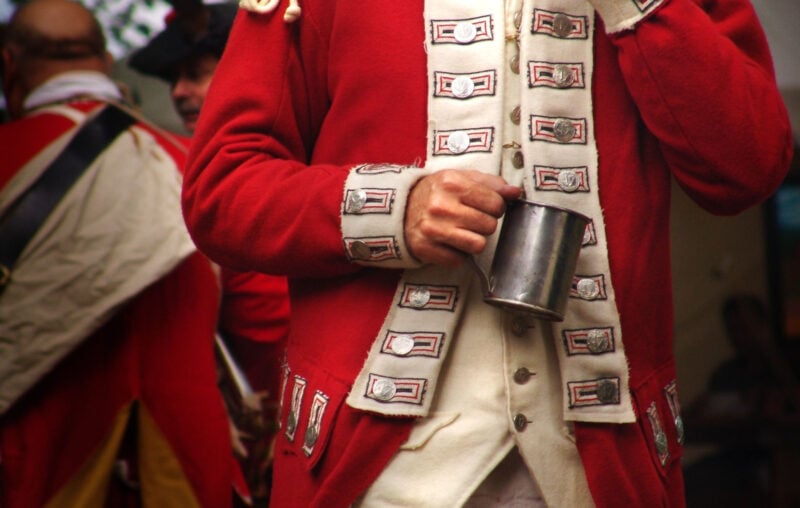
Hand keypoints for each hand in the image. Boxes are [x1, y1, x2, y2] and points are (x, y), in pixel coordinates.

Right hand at [404, 169, 520, 265]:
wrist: (400, 209)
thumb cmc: (437, 193)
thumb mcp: (461, 178)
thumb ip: (491, 183)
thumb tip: (516, 192)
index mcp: (452, 183)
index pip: (496, 203)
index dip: (495, 206)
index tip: (485, 206)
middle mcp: (441, 206)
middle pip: (489, 225)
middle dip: (485, 223)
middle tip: (472, 219)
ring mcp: (432, 229)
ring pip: (478, 245)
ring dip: (474, 240)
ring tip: (463, 232)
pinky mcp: (426, 249)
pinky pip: (460, 260)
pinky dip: (458, 254)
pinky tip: (449, 242)